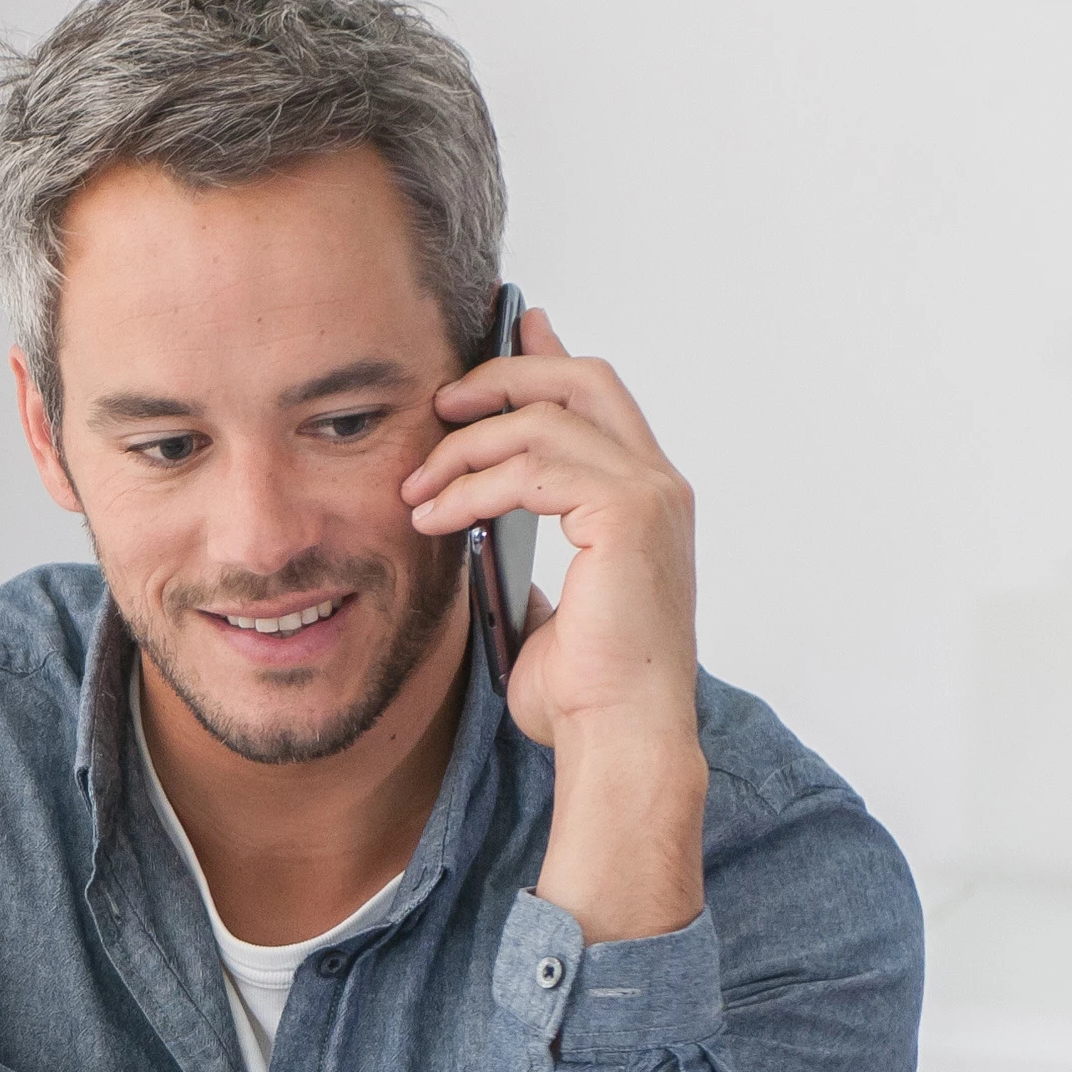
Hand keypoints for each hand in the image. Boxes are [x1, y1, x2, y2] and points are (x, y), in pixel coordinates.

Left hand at [401, 309, 705, 942]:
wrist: (618, 742)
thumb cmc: (585, 695)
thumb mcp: (544, 610)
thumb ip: (530, 561)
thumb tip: (490, 542)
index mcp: (643, 500)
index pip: (598, 400)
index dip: (549, 355)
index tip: (508, 329)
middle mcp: (657, 486)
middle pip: (580, 381)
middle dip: (504, 376)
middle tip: (440, 400)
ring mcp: (650, 497)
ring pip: (544, 421)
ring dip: (465, 447)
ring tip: (414, 488)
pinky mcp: (628, 516)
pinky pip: (532, 470)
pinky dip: (472, 487)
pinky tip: (434, 516)